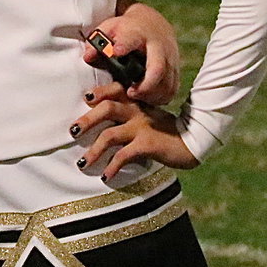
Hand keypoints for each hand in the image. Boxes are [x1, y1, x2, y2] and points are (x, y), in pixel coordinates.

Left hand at [72, 85, 198, 181]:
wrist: (194, 143)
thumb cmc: (165, 131)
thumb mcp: (147, 116)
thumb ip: (128, 113)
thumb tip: (99, 121)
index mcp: (136, 101)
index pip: (115, 89)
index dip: (100, 91)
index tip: (86, 98)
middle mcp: (137, 111)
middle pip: (107, 108)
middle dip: (87, 120)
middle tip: (72, 132)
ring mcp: (142, 127)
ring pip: (110, 135)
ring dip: (93, 151)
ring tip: (82, 163)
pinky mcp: (147, 144)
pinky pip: (123, 155)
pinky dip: (112, 167)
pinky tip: (106, 176)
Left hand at [85, 5, 179, 104]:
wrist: (152, 24)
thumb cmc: (125, 30)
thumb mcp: (108, 30)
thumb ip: (96, 43)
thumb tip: (88, 57)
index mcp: (137, 34)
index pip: (131, 38)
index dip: (124, 45)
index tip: (117, 51)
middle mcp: (157, 46)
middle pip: (157, 67)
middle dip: (146, 84)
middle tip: (131, 93)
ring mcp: (169, 58)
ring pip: (167, 81)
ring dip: (153, 94)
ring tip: (137, 97)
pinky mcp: (175, 68)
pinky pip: (173, 87)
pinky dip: (162, 96)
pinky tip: (149, 99)